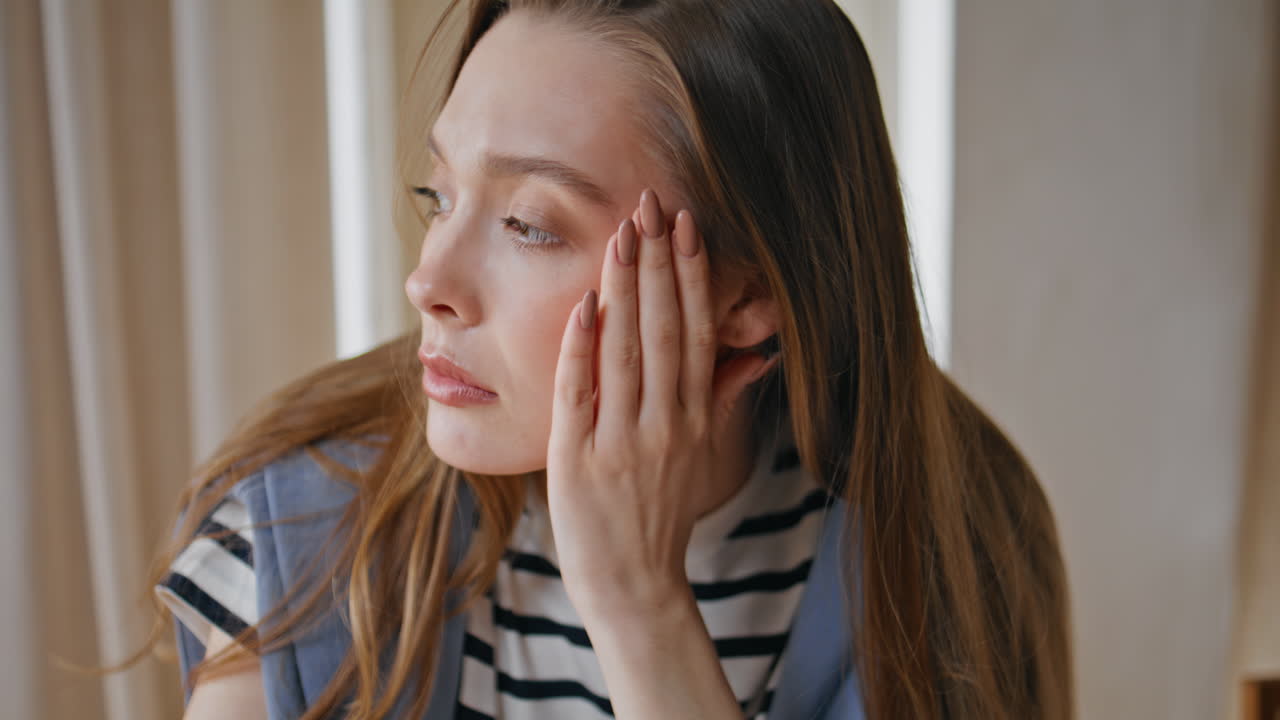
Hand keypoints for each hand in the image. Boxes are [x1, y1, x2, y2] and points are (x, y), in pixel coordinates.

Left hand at [545, 188, 776, 619]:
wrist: (633, 582)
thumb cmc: (662, 513)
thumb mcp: (703, 454)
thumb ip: (723, 396)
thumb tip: (755, 349)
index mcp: (694, 417)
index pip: (695, 330)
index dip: (691, 274)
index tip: (687, 224)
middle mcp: (664, 424)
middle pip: (662, 329)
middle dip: (657, 263)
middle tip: (651, 204)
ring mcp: (620, 441)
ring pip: (624, 352)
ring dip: (623, 289)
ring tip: (621, 234)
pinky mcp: (577, 460)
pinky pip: (579, 395)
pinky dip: (580, 349)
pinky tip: (582, 304)